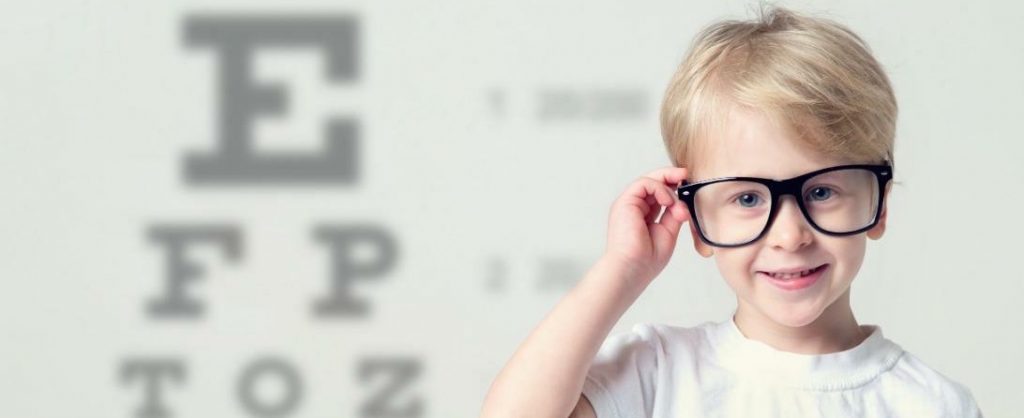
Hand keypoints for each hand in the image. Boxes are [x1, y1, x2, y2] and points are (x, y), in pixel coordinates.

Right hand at [603, 167, 690, 285]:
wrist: (632, 269)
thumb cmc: (646, 260)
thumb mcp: (668, 232)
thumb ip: (673, 215)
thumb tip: (682, 202)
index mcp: (642, 215)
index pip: (658, 193)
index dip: (672, 185)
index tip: (687, 182)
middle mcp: (633, 207)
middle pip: (652, 182)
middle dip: (670, 176)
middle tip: (686, 174)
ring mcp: (628, 204)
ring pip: (648, 180)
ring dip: (667, 187)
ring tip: (675, 204)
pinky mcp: (625, 202)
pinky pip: (644, 183)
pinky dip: (659, 188)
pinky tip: (667, 201)